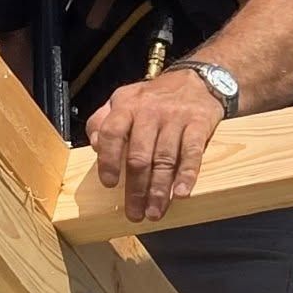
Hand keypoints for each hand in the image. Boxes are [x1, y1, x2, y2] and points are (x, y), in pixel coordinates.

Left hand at [85, 70, 223, 223]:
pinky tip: (181, 194)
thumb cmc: (154, 97)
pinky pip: (191, 152)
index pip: (111, 132)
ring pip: (164, 159)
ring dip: (159, 190)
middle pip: (139, 155)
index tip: (109, 184)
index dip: (108, 160)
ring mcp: (175, 117)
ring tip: (154, 212)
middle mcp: (150, 111)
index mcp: (127, 106)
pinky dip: (187, 175)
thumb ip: (103, 121)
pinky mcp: (199, 123)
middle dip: (135, 189)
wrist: (197, 79)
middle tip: (134, 214)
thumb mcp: (123, 100)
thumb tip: (94, 146)